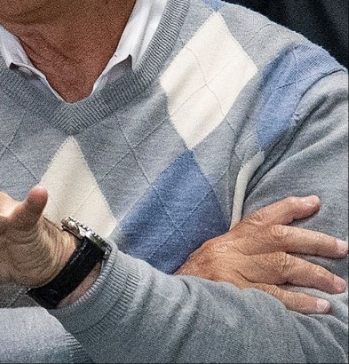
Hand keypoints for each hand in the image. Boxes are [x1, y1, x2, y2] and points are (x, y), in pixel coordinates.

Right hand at [178, 196, 347, 314]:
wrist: (176, 298)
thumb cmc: (201, 277)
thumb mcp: (220, 252)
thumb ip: (247, 244)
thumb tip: (282, 237)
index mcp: (232, 239)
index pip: (263, 218)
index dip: (289, 208)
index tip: (314, 202)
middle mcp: (236, 252)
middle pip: (280, 240)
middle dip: (315, 242)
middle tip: (342, 247)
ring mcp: (238, 273)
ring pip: (282, 267)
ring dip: (314, 275)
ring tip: (338, 284)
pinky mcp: (240, 295)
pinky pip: (275, 297)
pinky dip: (299, 301)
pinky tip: (319, 306)